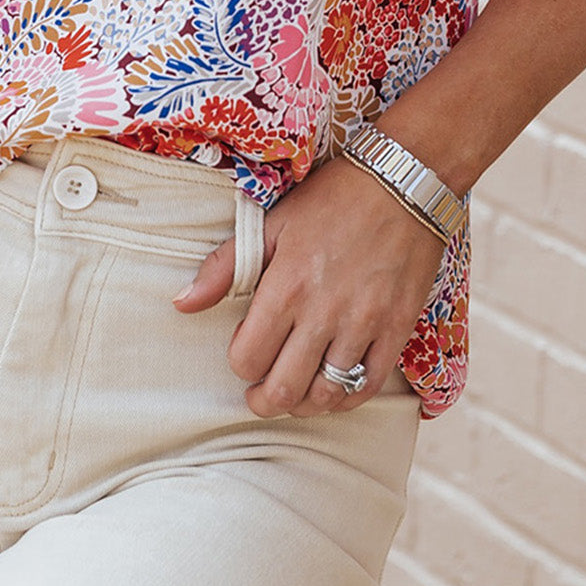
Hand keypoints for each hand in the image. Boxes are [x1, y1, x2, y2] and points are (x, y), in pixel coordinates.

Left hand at [172, 156, 445, 415]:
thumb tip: (182, 305)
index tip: (246, 353)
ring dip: (304, 404)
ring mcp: (364, 324)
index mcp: (286, 286)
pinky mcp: (397, 328)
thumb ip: (224, 267)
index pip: (248, 357)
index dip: (241, 362)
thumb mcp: (271, 223)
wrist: (403, 182)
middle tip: (260, 396)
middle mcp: (323, 312)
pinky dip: (347, 399)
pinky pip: (369, 385)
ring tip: (295, 394)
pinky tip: (334, 391)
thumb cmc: (332, 199)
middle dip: (264, 400)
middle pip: (284, 388)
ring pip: (326, 395)